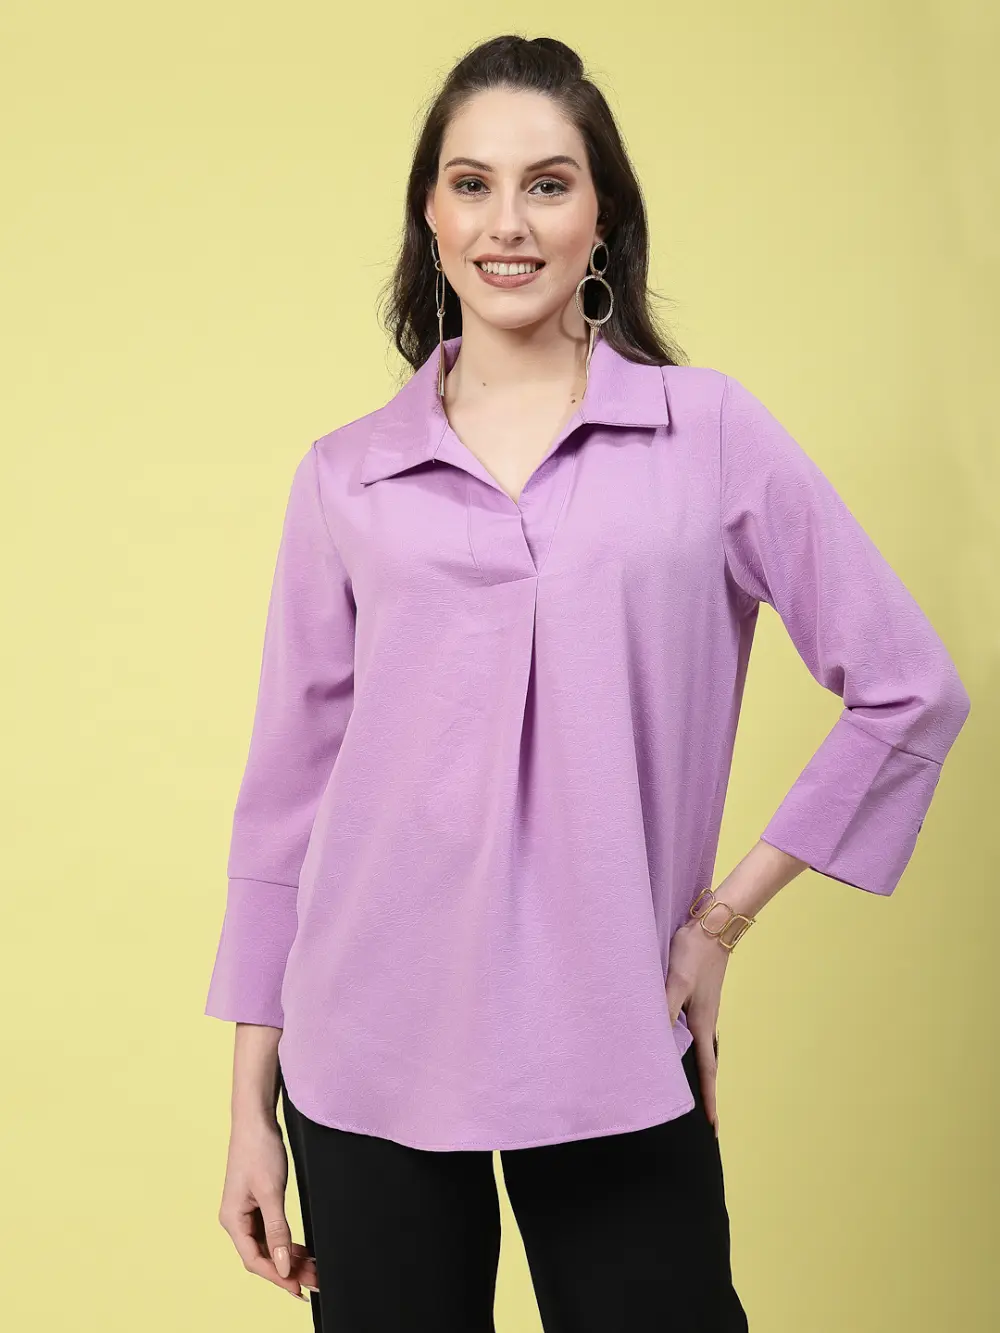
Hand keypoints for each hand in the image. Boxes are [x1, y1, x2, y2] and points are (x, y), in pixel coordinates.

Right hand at [217, 1115, 318, 1300]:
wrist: (256, 1118)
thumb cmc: (259, 1150)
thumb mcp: (271, 1192)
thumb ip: (278, 1230)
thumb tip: (283, 1265)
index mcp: (232, 1220)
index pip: (254, 1260)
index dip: (277, 1277)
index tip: (299, 1289)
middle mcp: (236, 1220)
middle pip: (262, 1255)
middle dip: (288, 1269)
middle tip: (314, 1280)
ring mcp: (246, 1212)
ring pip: (268, 1245)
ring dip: (289, 1257)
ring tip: (313, 1268)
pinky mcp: (256, 1203)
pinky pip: (271, 1231)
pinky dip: (286, 1242)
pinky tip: (301, 1249)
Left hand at [664, 918, 728, 1135]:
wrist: (713, 925)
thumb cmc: (694, 952)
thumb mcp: (676, 980)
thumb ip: (665, 1007)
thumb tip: (656, 1038)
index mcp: (703, 1023)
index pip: (707, 1070)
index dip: (710, 1098)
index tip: (713, 1127)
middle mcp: (705, 1021)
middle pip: (705, 1064)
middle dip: (705, 1091)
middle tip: (706, 1118)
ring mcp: (702, 1009)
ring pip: (698, 1047)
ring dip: (697, 1069)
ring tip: (691, 1090)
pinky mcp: (697, 996)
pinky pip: (692, 1030)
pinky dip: (689, 1046)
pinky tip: (678, 1045)